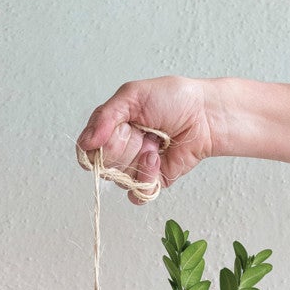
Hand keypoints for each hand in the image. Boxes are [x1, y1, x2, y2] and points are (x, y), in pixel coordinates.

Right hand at [76, 77, 216, 204]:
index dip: (99, 144)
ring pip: (120, 179)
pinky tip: (158, 161)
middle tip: (142, 132)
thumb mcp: (133, 95)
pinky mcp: (152, 182)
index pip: (88, 149)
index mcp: (111, 128)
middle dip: (124, 147)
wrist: (204, 116)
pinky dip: (146, 181)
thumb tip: (85, 143)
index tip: (117, 130)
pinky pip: (137, 194)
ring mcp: (135, 167)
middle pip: (103, 165)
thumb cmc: (174, 99)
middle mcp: (120, 150)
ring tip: (155, 144)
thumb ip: (105, 116)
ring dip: (138, 161)